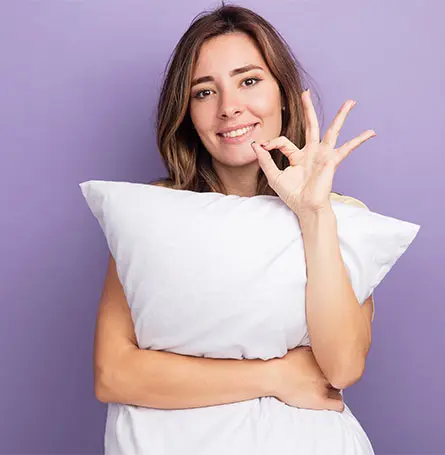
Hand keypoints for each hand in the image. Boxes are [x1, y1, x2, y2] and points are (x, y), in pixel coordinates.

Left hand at [251, 90, 375, 216]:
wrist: (306, 208)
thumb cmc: (292, 195)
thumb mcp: (273, 176)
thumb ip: (265, 160)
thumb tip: (256, 145)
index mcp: (297, 156)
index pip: (283, 141)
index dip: (271, 143)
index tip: (262, 146)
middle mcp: (312, 153)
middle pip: (311, 125)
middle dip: (308, 109)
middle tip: (306, 92)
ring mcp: (323, 156)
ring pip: (332, 131)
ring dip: (341, 116)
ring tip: (350, 102)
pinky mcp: (332, 161)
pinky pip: (347, 148)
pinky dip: (359, 140)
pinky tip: (370, 132)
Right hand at [267, 346, 344, 411]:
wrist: (273, 375)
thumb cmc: (281, 362)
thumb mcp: (300, 350)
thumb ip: (312, 351)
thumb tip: (319, 350)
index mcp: (320, 359)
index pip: (336, 365)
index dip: (331, 369)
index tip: (327, 371)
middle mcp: (324, 371)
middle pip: (337, 377)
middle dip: (333, 379)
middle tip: (325, 382)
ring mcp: (323, 386)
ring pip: (338, 390)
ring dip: (334, 391)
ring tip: (327, 392)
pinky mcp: (320, 400)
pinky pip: (338, 405)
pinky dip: (337, 405)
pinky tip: (332, 403)